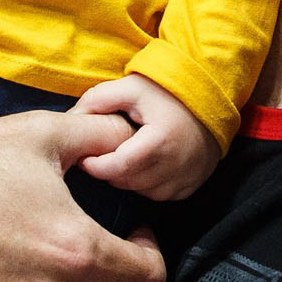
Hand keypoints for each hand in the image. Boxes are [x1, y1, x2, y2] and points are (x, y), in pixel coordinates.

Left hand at [73, 76, 221, 201]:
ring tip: (126, 154)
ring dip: (128, 178)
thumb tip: (69, 120)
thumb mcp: (131, 86)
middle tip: (103, 152)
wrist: (211, 95)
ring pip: (142, 191)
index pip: (116, 168)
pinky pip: (160, 195)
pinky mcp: (192, 184)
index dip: (95, 165)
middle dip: (109, 169)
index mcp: (160, 141)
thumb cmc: (168, 90)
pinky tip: (146, 163)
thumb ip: (97, 100)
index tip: (85, 155)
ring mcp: (187, 178)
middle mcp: (177, 165)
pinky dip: (148, 183)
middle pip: (127, 182)